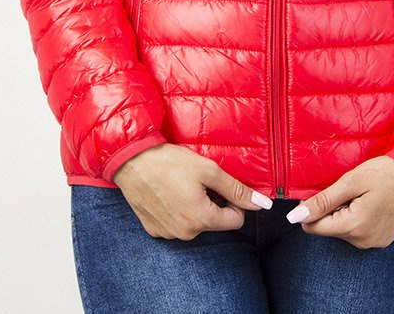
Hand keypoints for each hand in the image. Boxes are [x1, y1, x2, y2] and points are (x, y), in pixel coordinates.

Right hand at [112, 142, 272, 239]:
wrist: (130, 160)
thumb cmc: (170, 162)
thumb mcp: (209, 170)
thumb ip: (237, 190)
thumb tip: (263, 204)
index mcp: (202, 219)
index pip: (235, 220)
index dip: (233, 201)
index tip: (220, 185)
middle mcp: (185, 233)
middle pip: (214, 221)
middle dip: (212, 202)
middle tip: (198, 180)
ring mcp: (168, 234)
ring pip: (195, 223)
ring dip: (194, 206)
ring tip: (180, 184)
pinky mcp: (153, 230)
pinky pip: (175, 224)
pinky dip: (176, 210)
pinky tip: (167, 192)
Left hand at [286, 155, 393, 248]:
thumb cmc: (388, 173)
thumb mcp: (352, 181)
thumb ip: (323, 201)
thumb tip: (295, 217)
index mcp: (354, 227)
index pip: (314, 227)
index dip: (312, 207)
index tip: (322, 190)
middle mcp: (363, 242)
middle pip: (328, 227)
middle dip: (331, 207)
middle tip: (349, 188)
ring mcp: (374, 243)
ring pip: (343, 228)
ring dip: (345, 210)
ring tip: (362, 192)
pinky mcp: (382, 239)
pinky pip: (358, 230)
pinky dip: (357, 215)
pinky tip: (370, 200)